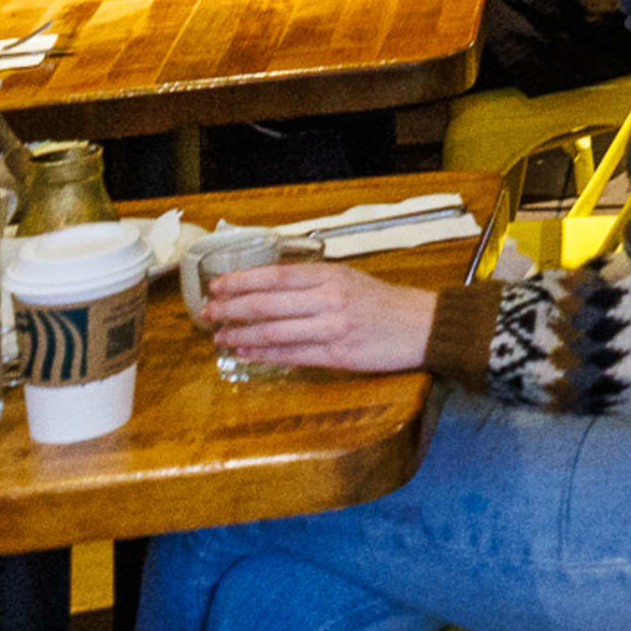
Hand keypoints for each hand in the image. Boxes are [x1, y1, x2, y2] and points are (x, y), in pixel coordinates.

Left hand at [204, 262, 434, 375]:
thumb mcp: (350, 280)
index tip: (216, 285)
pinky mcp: (337, 354)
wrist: (424, 326)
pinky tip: (244, 352)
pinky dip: (263, 353)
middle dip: (232, 308)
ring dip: (240, 334)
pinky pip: (290, 354)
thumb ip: (314, 283)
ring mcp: (332, 327)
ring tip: (218, 336)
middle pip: (268, 303)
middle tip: (206, 312)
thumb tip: (270, 288)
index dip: (242, 281)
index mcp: (331, 276)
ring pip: (274, 331)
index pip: (276, 276)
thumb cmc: (385, 303)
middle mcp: (329, 299)